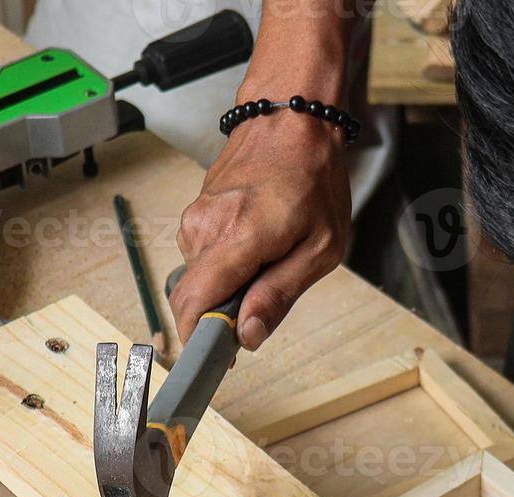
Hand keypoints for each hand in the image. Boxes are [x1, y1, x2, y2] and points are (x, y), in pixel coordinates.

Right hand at [170, 110, 350, 350]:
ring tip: (270, 262)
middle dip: (221, 315)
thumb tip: (248, 335)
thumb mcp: (320, 248)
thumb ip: (280, 294)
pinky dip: (226, 263)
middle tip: (260, 312)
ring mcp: (195, 218)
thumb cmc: (314, 179)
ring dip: (229, 286)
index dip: (200, 340)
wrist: (292, 119)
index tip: (219, 360)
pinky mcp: (195, 212)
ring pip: (201, 277)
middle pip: (194, 297)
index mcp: (237, 238)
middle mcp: (204, 228)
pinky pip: (203, 256)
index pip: (193, 304)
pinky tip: (256, 244)